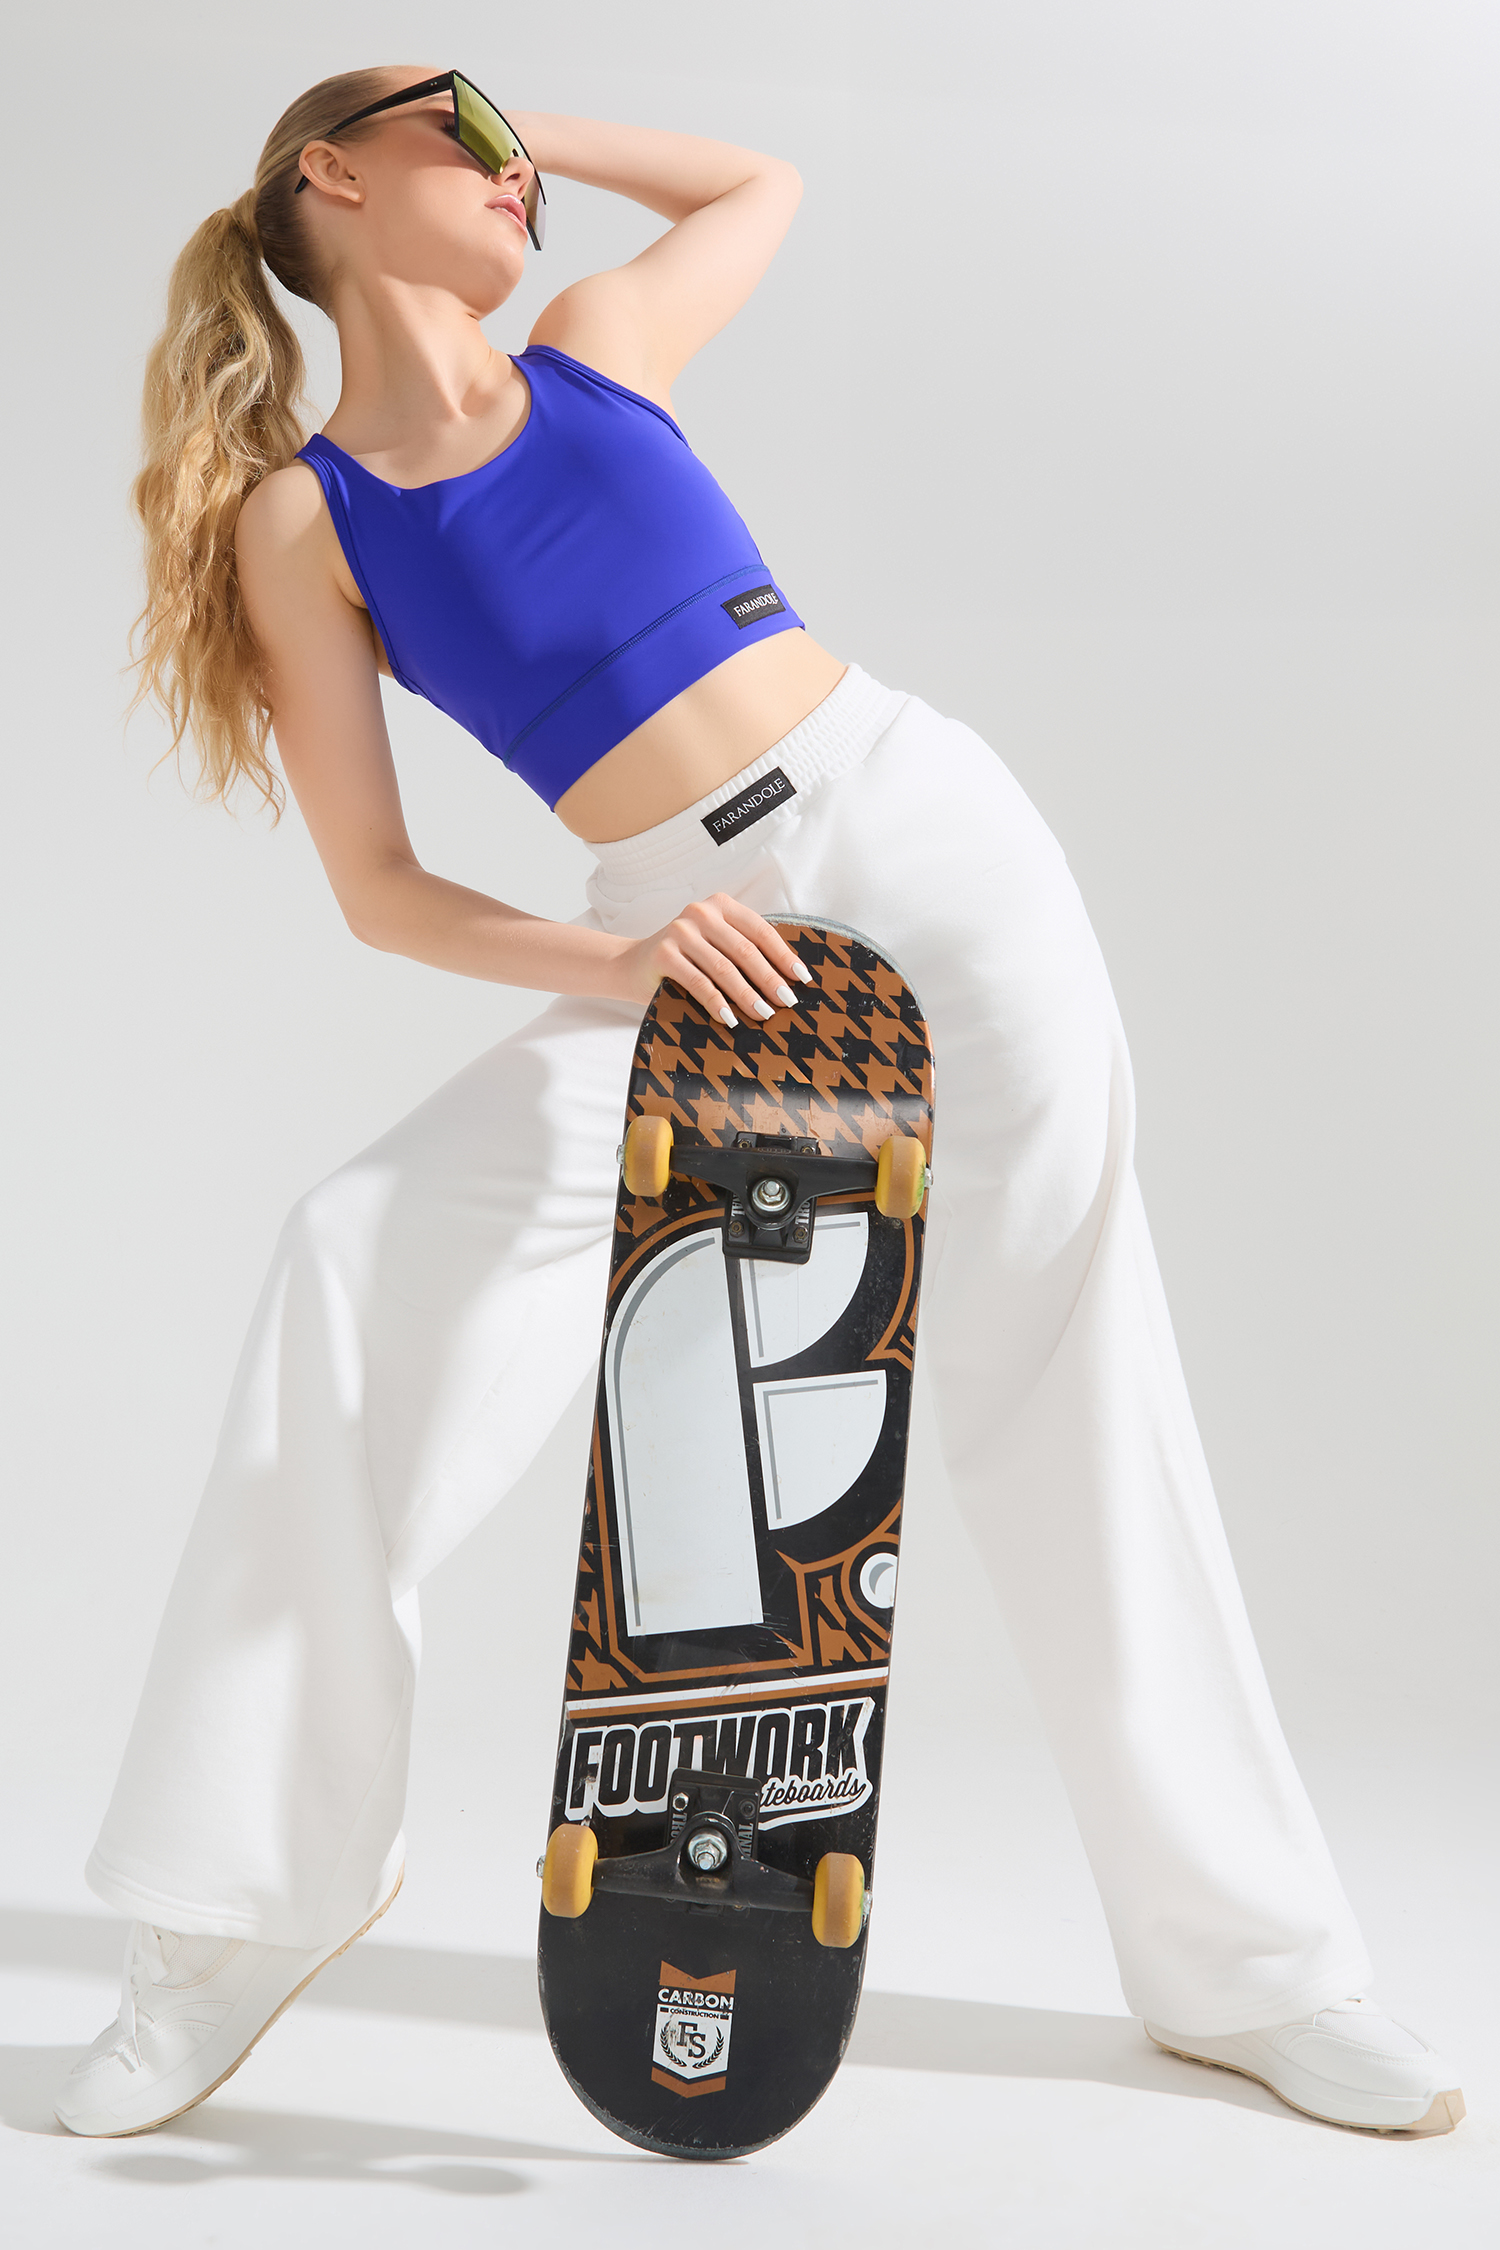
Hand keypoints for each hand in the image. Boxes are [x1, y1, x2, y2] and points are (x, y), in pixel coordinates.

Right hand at [612, 893, 812, 1024]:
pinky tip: (731, 1019)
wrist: (629, 965)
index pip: (760, 931)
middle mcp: (700, 912)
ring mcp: (680, 931)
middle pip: (745, 950)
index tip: (802, 979)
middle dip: (770, 979)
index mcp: (720, 905)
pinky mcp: (664, 953)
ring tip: (764, 1015)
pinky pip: (699, 982)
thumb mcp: (714, 946)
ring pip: (724, 968)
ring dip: (747, 995)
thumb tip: (786, 982)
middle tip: (787, 1002)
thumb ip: (742, 953)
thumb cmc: (683, 960)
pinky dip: (717, 1003)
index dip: (783, 955)